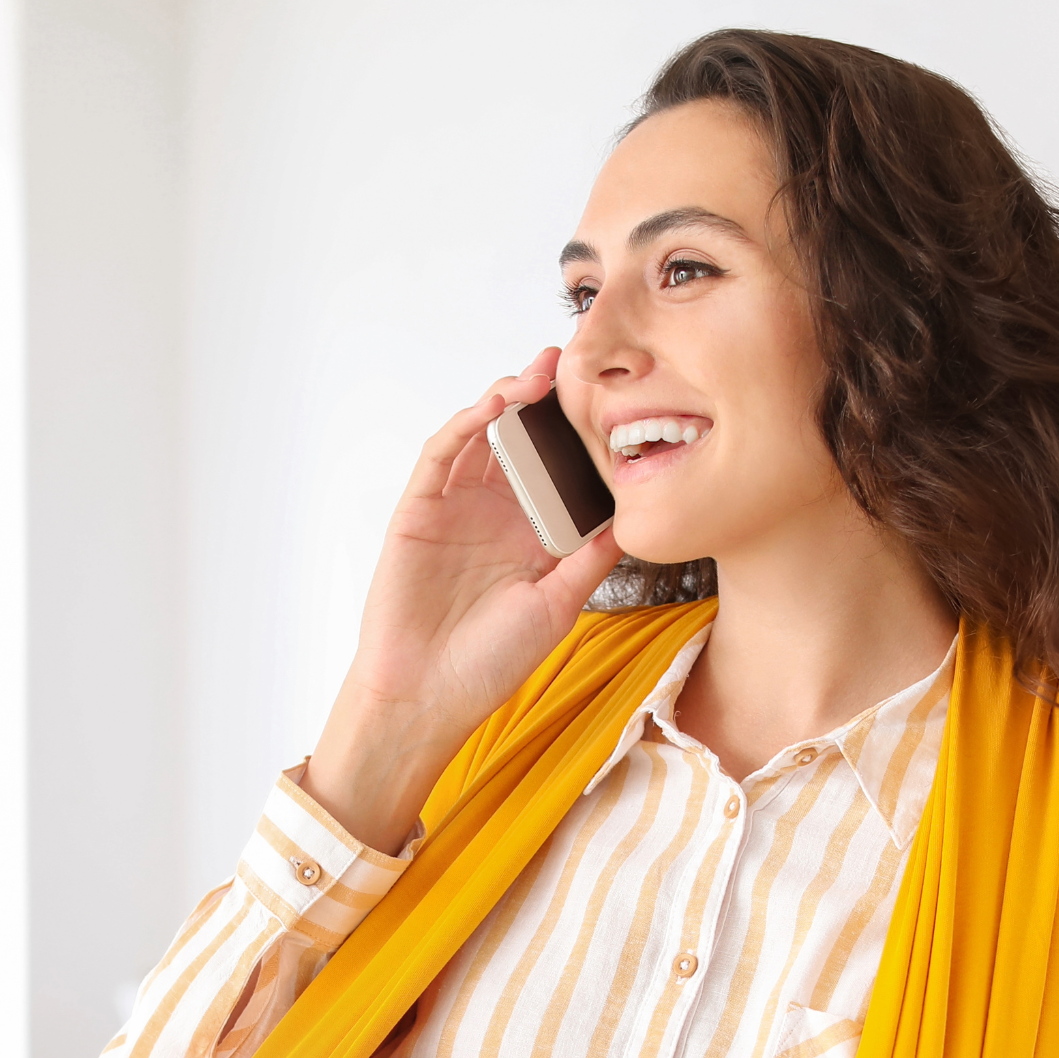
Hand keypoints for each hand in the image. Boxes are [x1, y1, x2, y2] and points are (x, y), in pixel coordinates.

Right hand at [301, 351, 624, 850]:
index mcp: (534, 532)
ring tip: (541, 372)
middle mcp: (496, 511)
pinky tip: (495, 403)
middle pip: (524, 438)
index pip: (561, 466)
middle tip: (578, 361)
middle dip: (548, 399)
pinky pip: (442, 454)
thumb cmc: (490, 662)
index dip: (581, 430)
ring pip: (484, 435)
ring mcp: (456, 506)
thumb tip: (639, 515)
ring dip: (509, 398)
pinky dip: (467, 423)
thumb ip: (593, 557)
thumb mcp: (560, 604)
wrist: (427, 695)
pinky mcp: (419, 508)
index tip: (614, 396)